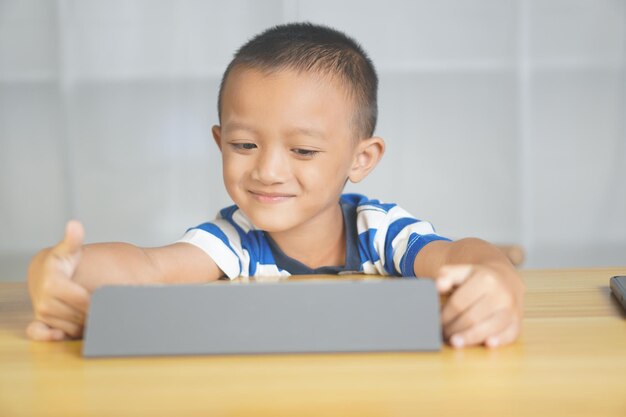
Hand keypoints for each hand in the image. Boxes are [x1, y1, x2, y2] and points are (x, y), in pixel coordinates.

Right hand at [26, 220, 90, 340]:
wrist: (43, 273)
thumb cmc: (62, 261)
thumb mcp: (68, 250)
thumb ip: (73, 240)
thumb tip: (74, 225)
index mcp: (53, 283)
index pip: (84, 300)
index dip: (98, 301)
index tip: (107, 298)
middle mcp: (45, 300)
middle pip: (80, 315)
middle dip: (94, 312)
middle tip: (102, 305)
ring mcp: (42, 312)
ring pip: (73, 325)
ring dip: (84, 321)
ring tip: (90, 309)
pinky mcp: (41, 322)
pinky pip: (41, 333)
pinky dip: (49, 336)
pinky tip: (60, 335)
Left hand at [436, 263, 523, 348]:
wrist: (506, 279)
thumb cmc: (477, 278)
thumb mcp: (462, 271)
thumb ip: (447, 275)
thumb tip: (439, 285)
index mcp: (486, 279)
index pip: (458, 303)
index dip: (444, 315)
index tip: (436, 321)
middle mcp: (502, 294)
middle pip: (471, 318)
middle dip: (453, 329)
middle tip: (443, 333)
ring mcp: (512, 309)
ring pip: (489, 328)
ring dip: (470, 338)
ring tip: (455, 342)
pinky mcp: (518, 322)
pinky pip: (509, 334)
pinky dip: (499, 340)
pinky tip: (487, 344)